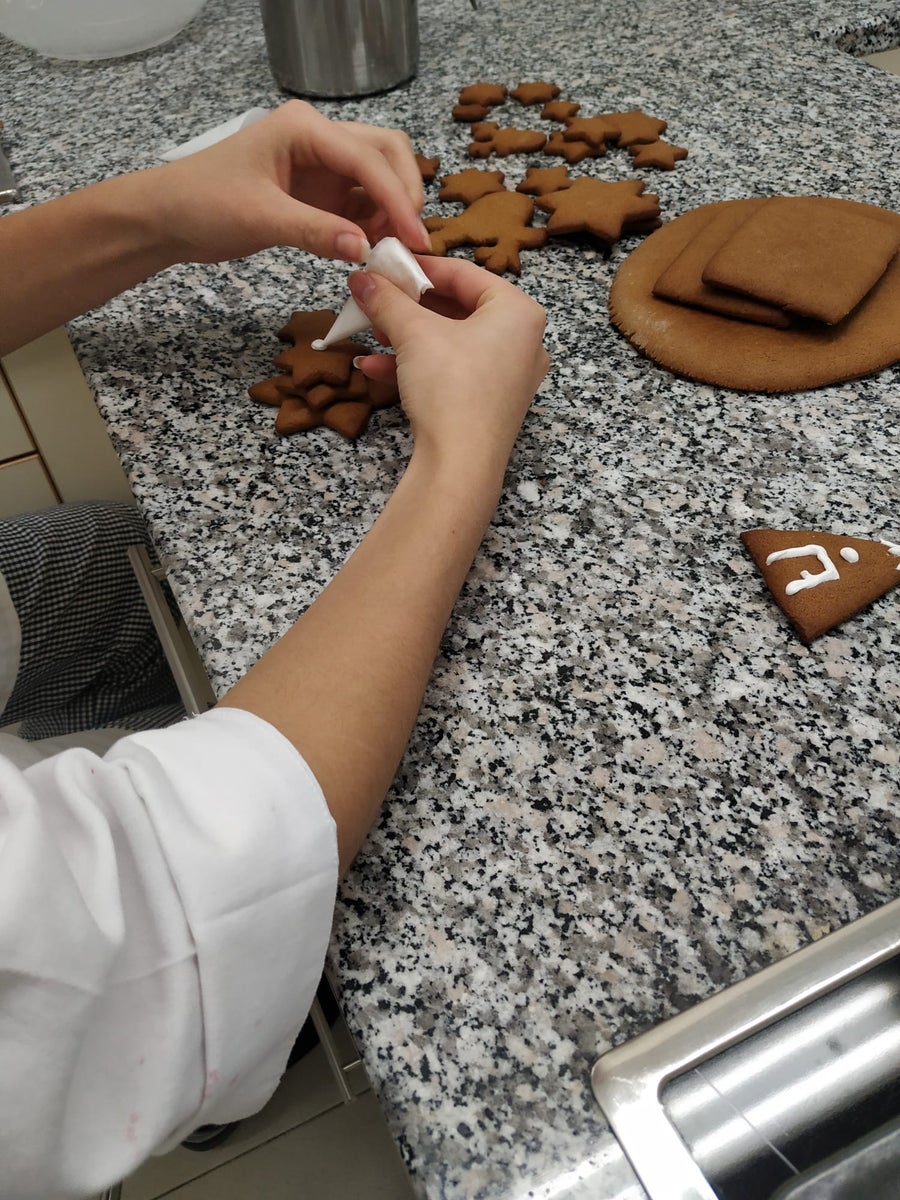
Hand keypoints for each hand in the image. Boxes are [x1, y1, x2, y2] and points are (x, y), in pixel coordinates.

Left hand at [152, 100, 430, 264]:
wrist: (170, 218)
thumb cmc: (202, 203)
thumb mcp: (260, 218)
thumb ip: (315, 232)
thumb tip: (365, 249)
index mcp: (304, 128)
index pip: (368, 159)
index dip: (397, 198)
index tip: (415, 238)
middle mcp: (320, 140)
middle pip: (387, 154)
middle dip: (404, 195)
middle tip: (409, 242)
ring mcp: (323, 167)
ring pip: (379, 179)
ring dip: (392, 212)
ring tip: (389, 251)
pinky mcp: (320, 194)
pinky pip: (362, 205)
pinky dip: (374, 226)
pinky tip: (372, 250)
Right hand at [349, 258, 548, 472]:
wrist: (460, 466)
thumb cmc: (452, 388)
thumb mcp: (413, 333)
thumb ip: (387, 300)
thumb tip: (361, 278)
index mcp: (518, 312)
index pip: (463, 273)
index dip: (419, 267)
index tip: (386, 265)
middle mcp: (523, 342)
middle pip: (458, 308)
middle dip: (411, 306)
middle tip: (378, 298)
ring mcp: (510, 376)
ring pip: (452, 342)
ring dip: (408, 336)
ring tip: (375, 332)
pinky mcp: (492, 404)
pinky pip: (453, 371)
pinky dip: (418, 366)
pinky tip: (377, 367)